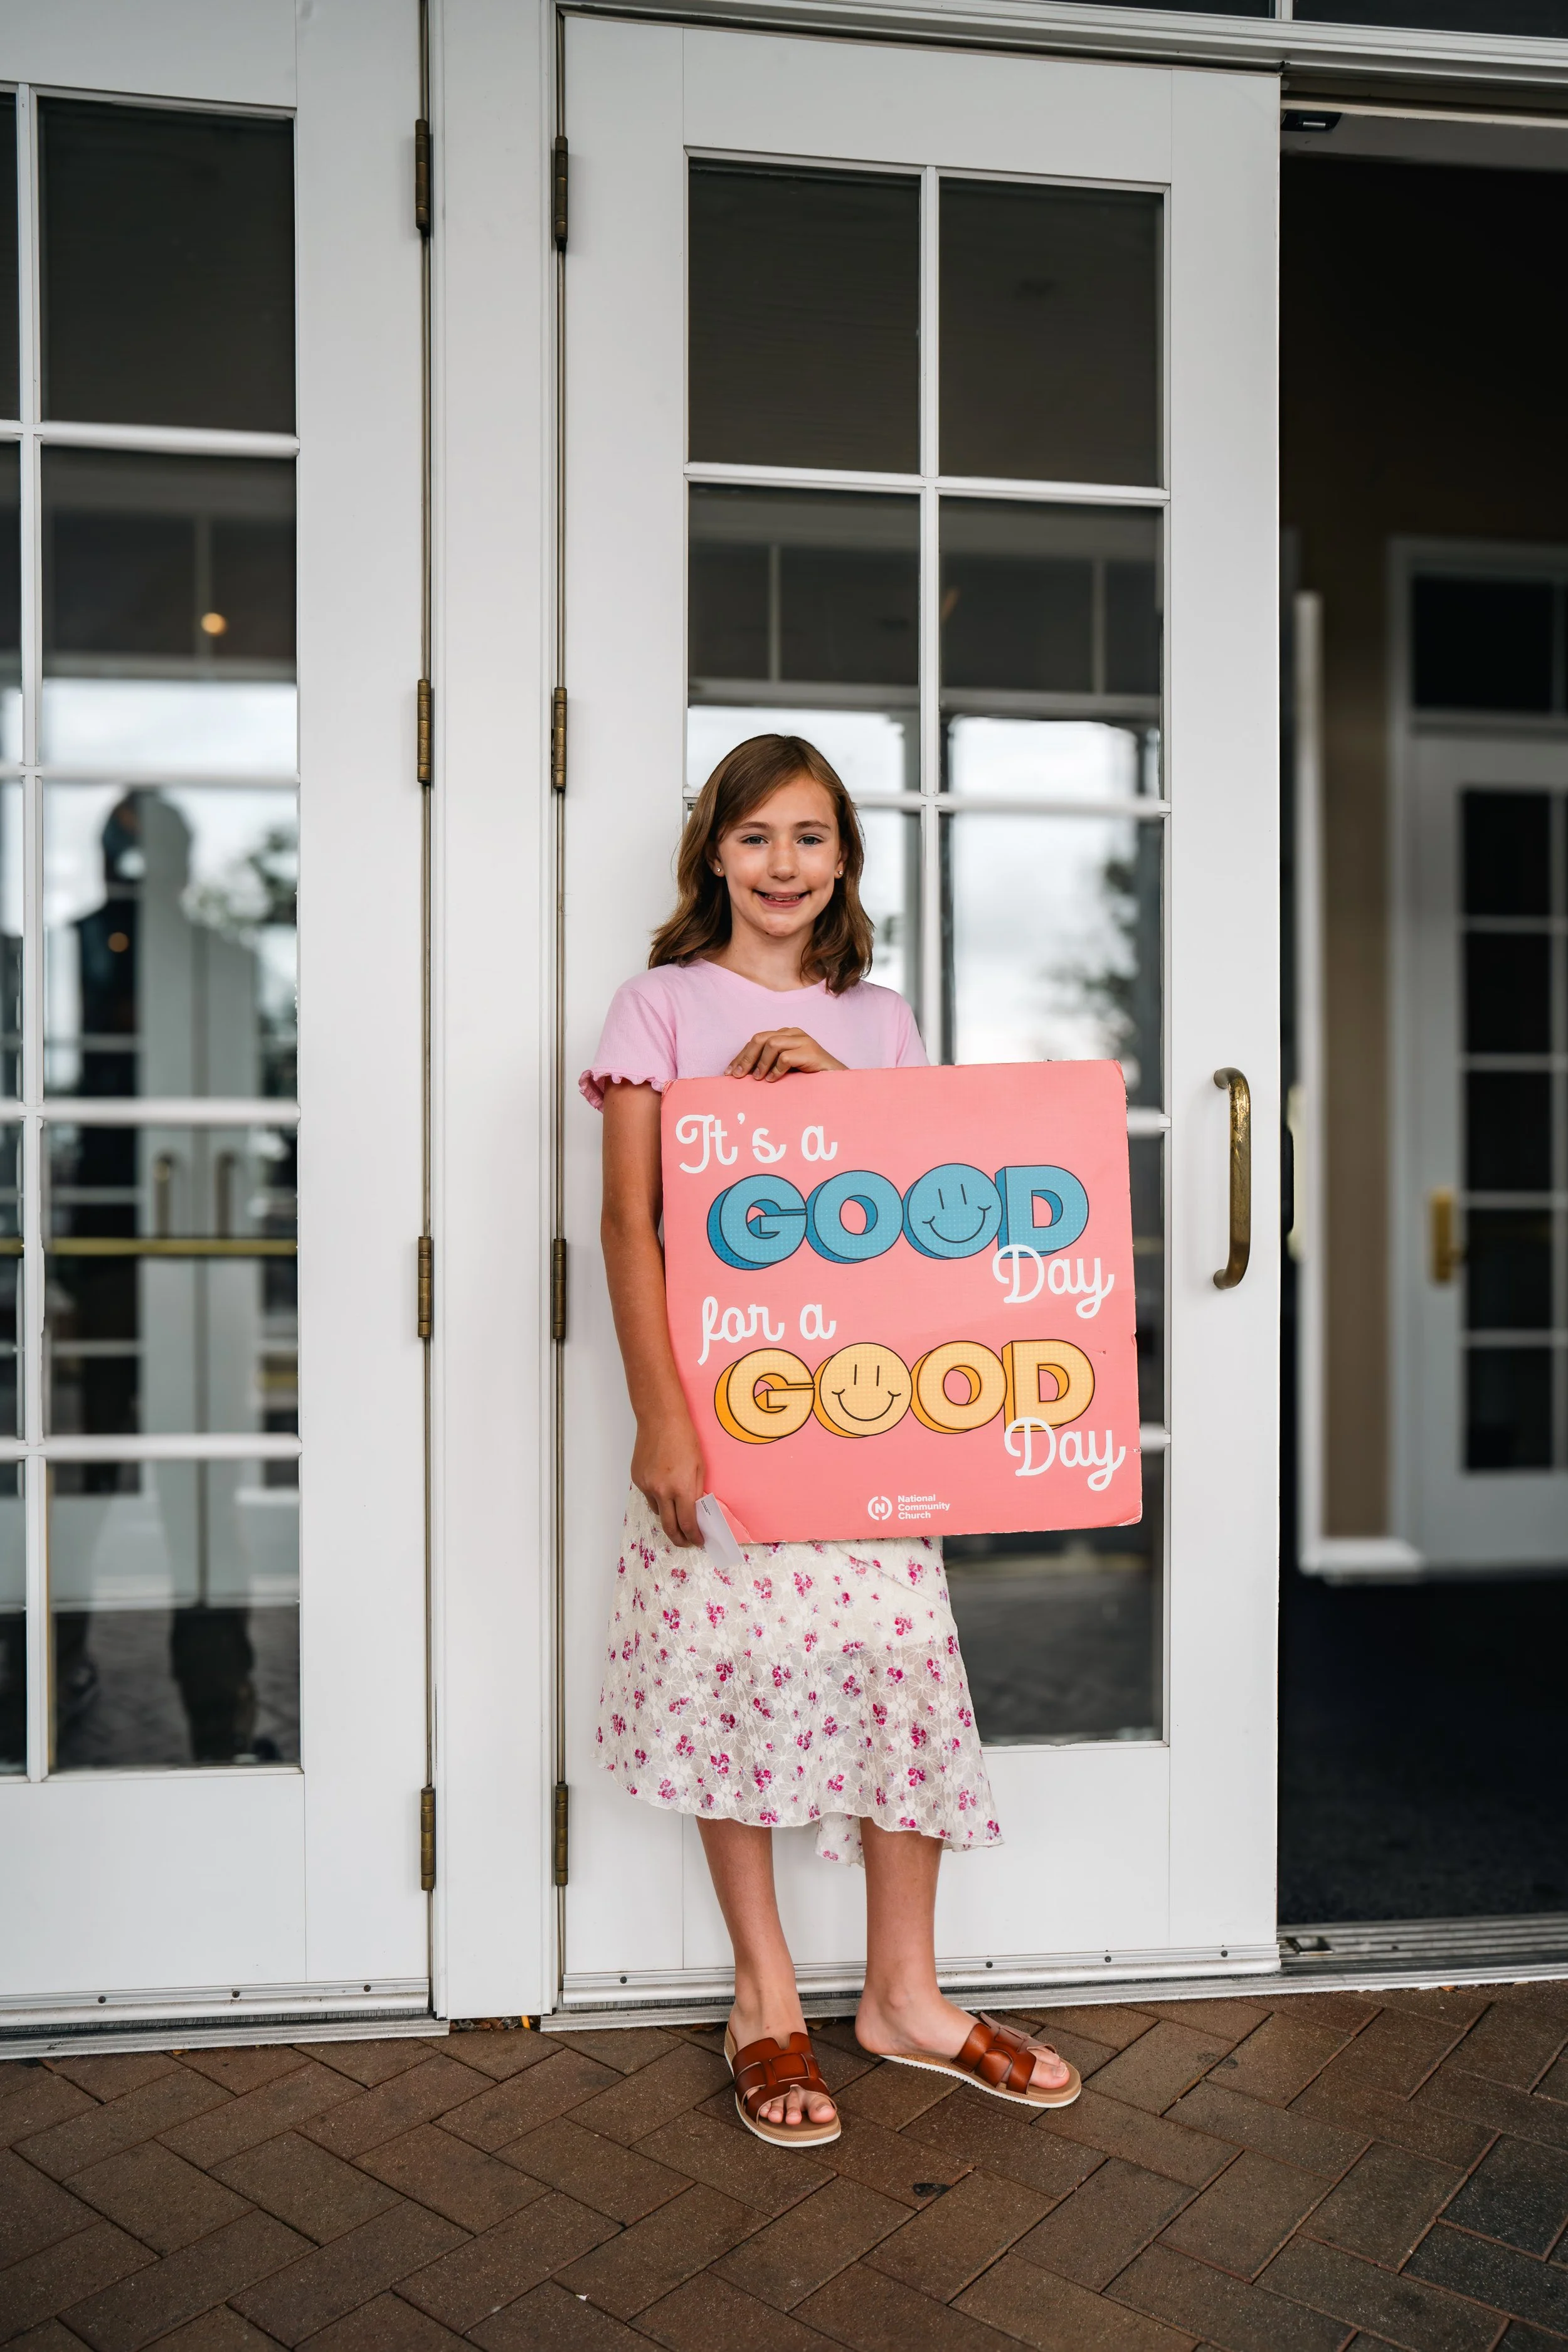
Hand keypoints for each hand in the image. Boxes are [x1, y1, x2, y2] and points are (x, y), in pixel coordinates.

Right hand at [632, 1407, 705, 1547]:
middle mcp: (662, 1491)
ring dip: (667, 1515)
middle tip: (685, 1541)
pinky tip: (663, 1486)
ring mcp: (646, 1486)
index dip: (693, 1536)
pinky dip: (657, 1497)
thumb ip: (696, 1491)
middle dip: (678, 1538)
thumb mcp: (699, 1467)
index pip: (687, 1523)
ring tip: (676, 1510)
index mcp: (681, 1488)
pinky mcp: (637, 1479)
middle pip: (669, 1526)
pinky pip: (648, 1496)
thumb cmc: (684, 1438)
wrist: (660, 1419)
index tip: (697, 1541)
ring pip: (657, 1511)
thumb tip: (695, 1511)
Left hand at [727, 1028, 846, 1081]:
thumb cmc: (809, 1076)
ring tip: (757, 1079)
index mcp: (785, 1035)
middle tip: (738, 1076)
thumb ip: (768, 1065)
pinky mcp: (810, 1051)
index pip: (757, 1040)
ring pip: (772, 1044)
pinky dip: (776, 1069)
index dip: (741, 1055)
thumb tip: (742, 1073)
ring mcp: (803, 1040)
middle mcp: (793, 1033)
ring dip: (760, 1063)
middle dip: (746, 1057)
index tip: (730, 1072)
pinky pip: (786, 1057)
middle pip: (761, 1038)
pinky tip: (773, 1080)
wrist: (836, 1080)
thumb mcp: (784, 1069)